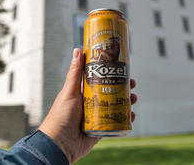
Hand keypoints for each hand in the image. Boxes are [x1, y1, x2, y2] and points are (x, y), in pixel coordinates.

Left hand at [39, 48, 136, 163]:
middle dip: (123, 87)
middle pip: (110, 92)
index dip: (111, 73)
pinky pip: (116, 123)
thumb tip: (78, 50)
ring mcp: (97, 116)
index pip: (99, 79)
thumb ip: (75, 72)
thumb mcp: (69, 91)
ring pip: (115, 106)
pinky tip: (131, 115)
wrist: (60, 144)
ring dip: (126, 101)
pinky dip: (125, 119)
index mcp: (82, 92)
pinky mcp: (101, 129)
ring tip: (133, 99)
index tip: (122, 67)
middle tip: (132, 83)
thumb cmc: (61, 115)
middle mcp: (91, 103)